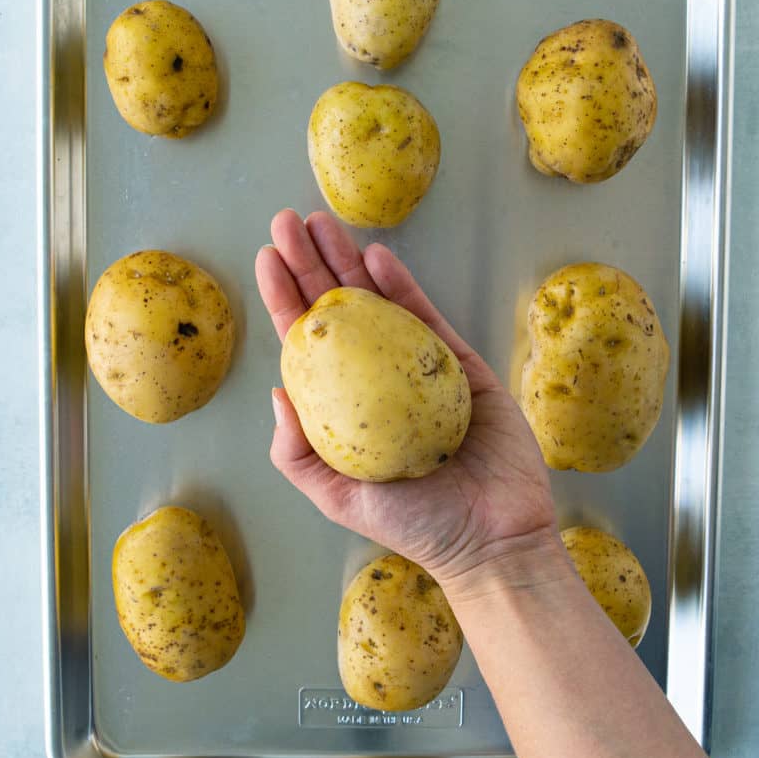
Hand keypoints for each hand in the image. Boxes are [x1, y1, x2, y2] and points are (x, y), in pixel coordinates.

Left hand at [255, 210, 560, 593]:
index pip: (305, 345)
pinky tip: (376, 256)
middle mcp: (375, 381)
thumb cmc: (415, 526)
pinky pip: (426, 317)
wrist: (492, 536)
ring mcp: (417, 368)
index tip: (265, 257)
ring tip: (323, 223)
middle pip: (336, 312)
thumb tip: (275, 393)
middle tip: (288, 221)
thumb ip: (299, 454)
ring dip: (348, 261)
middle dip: (309, 264)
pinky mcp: (459, 364)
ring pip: (377, 303)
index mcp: (345, 409)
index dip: (283, 300)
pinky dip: (402, 286)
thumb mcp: (339, 498)